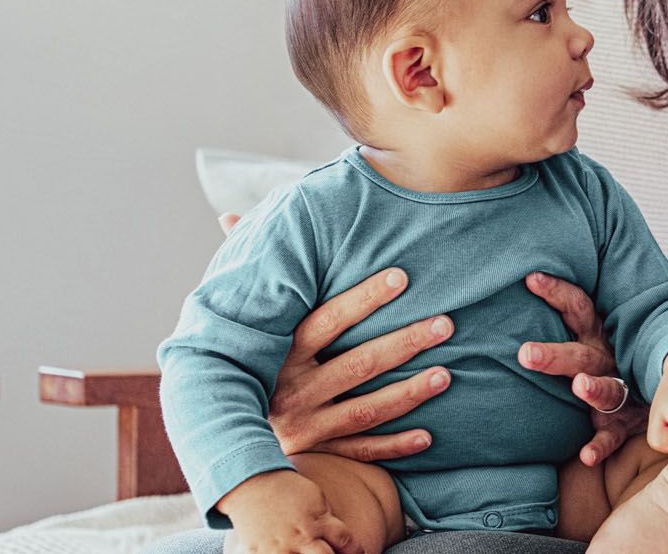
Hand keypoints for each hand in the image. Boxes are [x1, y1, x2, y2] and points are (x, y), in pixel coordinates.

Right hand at [216, 470, 359, 553]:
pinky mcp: (258, 553)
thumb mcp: (317, 499)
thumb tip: (340, 540)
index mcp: (319, 522)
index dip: (355, 551)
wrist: (253, 483)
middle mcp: (301, 537)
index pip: (345, 542)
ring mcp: (279, 548)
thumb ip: (328, 520)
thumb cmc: (289, 490)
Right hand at [218, 213, 458, 461]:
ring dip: (409, 393)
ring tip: (447, 374)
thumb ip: (245, 269)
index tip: (402, 276)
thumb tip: (229, 214)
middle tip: (446, 323)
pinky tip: (428, 436)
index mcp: (278, 352)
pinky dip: (394, 447)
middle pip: (357, 363)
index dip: (363, 299)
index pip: (326, 321)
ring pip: (366, 408)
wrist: (221, 433)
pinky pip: (360, 452)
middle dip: (404, 343)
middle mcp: (292, 390)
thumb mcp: (240, 318)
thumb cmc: (244, 359)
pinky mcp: (317, 453)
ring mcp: (306, 425)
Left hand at [515, 271, 646, 466]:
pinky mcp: (626, 424)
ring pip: (607, 391)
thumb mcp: (595, 337)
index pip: (579, 308)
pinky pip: (612, 437)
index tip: (530, 279)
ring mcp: (620, 393)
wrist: (665, 393)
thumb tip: (524, 284)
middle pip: (581, 355)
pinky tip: (586, 456)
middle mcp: (608, 362)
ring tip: (579, 387)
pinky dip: (600, 446)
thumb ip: (568, 321)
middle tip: (525, 354)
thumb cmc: (613, 362)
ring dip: (593, 390)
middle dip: (555, 355)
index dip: (557, 293)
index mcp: (598, 337)